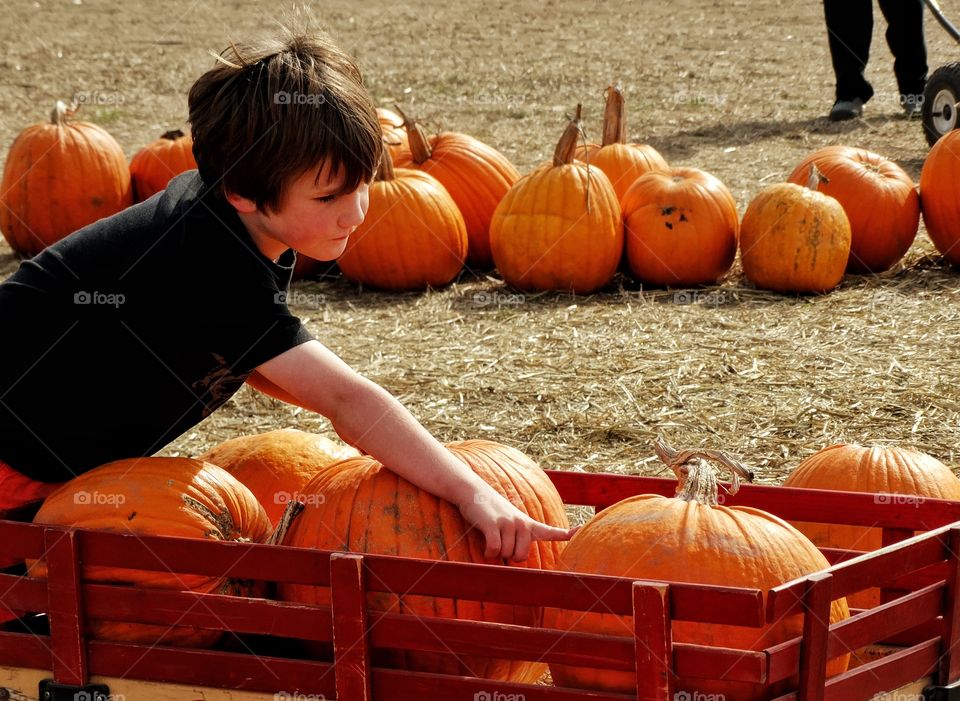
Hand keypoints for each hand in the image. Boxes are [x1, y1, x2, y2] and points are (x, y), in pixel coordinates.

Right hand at [458, 485, 579, 561]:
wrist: (474, 492)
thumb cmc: (491, 513)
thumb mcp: (510, 523)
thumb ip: (519, 540)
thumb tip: (517, 560)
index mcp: (529, 525)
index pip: (553, 532)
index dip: (569, 534)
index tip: (582, 532)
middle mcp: (522, 523)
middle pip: (521, 556)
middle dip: (509, 556)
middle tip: (501, 543)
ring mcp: (509, 523)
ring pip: (506, 554)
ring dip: (495, 553)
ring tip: (491, 537)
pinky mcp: (494, 524)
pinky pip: (494, 549)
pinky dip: (488, 553)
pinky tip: (485, 545)